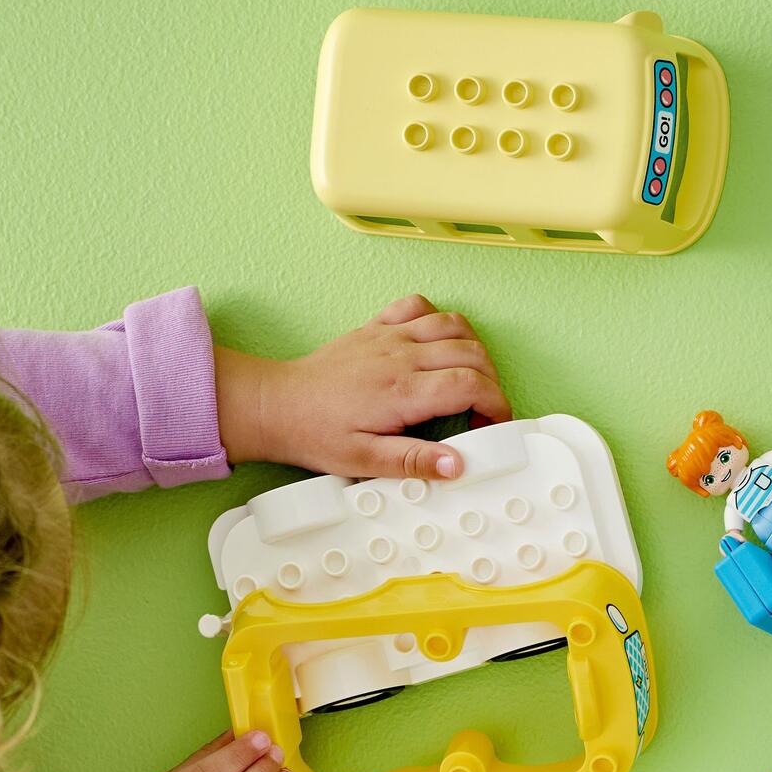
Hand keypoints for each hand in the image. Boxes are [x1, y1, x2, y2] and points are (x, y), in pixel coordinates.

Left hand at [214, 295, 510, 480]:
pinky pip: (420, 306)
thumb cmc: (316, 433)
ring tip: (468, 380)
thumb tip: (456, 464)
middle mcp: (401, 356)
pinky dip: (439, 321)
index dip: (495, 403)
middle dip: (491, 381)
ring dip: (473, 350)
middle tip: (481, 410)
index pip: (470, 385)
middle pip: (472, 353)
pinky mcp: (377, 327)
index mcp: (402, 391)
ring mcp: (389, 335)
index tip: (494, 423)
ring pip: (454, 324)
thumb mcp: (364, 462)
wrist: (277, 405)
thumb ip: (413, 461)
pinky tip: (436, 346)